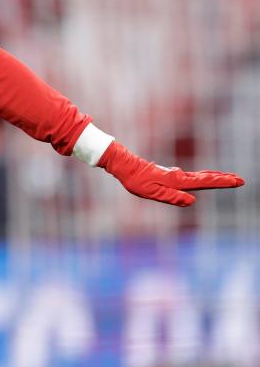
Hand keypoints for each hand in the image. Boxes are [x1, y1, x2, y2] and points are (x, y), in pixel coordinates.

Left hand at [98, 141, 243, 206]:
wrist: (125, 166)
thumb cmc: (136, 180)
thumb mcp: (152, 192)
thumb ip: (172, 197)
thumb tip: (191, 201)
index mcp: (177, 181)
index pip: (203, 182)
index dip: (221, 182)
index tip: (237, 181)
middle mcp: (179, 176)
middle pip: (205, 178)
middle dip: (223, 179)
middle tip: (240, 180)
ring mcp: (175, 175)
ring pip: (199, 176)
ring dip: (215, 177)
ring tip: (228, 178)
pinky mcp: (170, 175)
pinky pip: (191, 177)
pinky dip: (202, 176)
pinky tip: (204, 178)